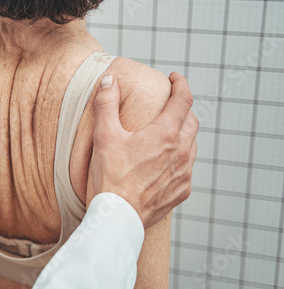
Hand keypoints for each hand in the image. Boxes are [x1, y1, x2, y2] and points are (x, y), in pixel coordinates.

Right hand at [87, 72, 197, 227]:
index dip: (181, 84)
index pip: (183, 99)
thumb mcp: (104, 135)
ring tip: (166, 133)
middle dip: (182, 108)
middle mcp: (182, 151)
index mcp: (165, 133)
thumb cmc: (110, 176)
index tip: (174, 78)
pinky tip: (164, 162)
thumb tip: (108, 80)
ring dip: (182, 133)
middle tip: (167, 105)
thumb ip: (106, 103)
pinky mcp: (182, 190)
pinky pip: (188, 167)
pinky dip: (180, 157)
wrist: (117, 216)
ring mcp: (185, 172)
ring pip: (192, 144)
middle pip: (191, 120)